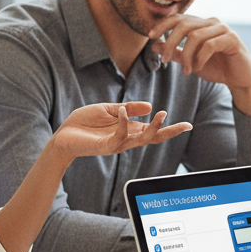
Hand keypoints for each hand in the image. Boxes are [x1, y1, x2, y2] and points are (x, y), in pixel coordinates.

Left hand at [50, 101, 191, 160]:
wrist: (63, 134)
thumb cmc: (84, 123)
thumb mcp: (109, 109)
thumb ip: (129, 108)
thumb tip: (150, 106)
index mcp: (129, 129)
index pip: (154, 130)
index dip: (170, 128)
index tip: (187, 125)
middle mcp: (126, 138)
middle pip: (154, 138)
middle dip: (170, 132)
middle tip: (186, 125)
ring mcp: (117, 144)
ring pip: (141, 140)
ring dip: (153, 128)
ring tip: (161, 114)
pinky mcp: (105, 146)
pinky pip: (118, 136)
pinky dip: (122, 122)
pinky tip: (122, 110)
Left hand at [150, 14, 250, 118]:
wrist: (241, 79)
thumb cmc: (218, 68)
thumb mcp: (191, 61)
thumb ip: (175, 53)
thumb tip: (154, 45)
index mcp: (202, 24)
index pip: (179, 18)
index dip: (163, 25)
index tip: (150, 36)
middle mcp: (212, 22)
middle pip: (184, 24)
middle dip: (170, 42)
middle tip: (164, 61)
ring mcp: (223, 29)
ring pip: (195, 35)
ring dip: (186, 55)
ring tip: (186, 71)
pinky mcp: (232, 40)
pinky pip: (210, 45)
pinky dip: (199, 58)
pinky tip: (197, 68)